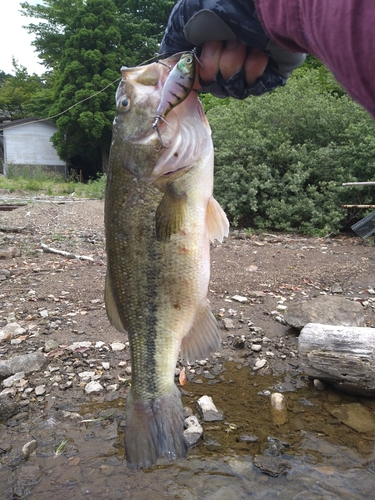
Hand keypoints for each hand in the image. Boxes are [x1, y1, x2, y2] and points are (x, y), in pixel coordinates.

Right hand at [160, 0, 304, 98]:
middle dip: (214, 62)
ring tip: (244, 40)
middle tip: (224, 39)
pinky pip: (253, 87)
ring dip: (234, 60)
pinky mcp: (268, 75)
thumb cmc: (226, 4)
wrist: (263, 5)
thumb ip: (174, 43)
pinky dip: (254, 67)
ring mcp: (248, 67)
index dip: (197, 72)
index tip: (195, 59)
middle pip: (213, 84)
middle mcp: (228, 57)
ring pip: (232, 87)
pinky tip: (259, 51)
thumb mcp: (187, 17)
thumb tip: (170, 66)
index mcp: (209, 46)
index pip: (197, 77)